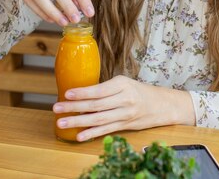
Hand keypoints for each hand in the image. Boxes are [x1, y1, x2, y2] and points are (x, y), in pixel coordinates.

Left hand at [52, 75, 195, 140]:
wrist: (162, 104)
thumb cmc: (138, 91)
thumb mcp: (124, 82)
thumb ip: (105, 88)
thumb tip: (80, 92)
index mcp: (122, 84)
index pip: (99, 90)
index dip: (82, 92)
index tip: (67, 93)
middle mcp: (124, 99)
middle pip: (96, 105)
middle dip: (74, 107)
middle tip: (56, 108)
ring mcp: (125, 114)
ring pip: (98, 119)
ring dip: (78, 122)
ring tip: (62, 123)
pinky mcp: (125, 126)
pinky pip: (106, 130)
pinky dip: (92, 133)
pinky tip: (79, 136)